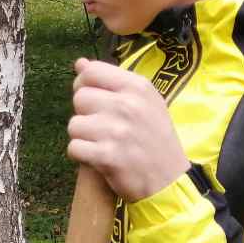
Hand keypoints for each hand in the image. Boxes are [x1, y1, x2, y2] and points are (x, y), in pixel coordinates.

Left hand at [67, 59, 189, 201]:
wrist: (168, 179)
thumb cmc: (154, 138)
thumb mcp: (143, 102)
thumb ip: (111, 81)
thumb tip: (79, 63)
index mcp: (137, 86)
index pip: (91, 71)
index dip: (84, 84)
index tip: (94, 100)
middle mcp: (127, 105)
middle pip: (80, 98)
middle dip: (85, 114)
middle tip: (102, 128)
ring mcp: (117, 131)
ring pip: (74, 125)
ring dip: (82, 137)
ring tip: (101, 144)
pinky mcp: (107, 155)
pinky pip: (74, 148)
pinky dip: (81, 155)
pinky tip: (97, 157)